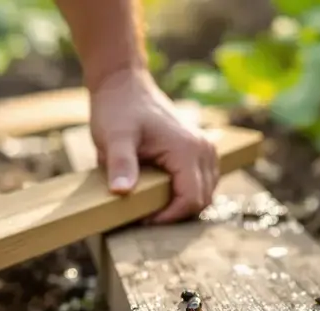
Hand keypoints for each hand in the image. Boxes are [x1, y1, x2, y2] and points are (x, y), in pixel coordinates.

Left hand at [89, 66, 218, 222]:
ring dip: (181, 205)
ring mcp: (205, 148)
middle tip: (143, 215)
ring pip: (205, 193)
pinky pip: (202, 182)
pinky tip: (159, 193)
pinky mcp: (199, 149)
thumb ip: (121, 164)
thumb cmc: (117, 109)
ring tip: (150, 205)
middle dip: (174, 214)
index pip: (191, 200)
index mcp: (188, 150)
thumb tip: (121, 192)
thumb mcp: (114, 138)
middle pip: (202, 200)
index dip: (168, 217)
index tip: (141, 218)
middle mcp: (204, 150)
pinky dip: (185, 193)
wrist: (124, 84)